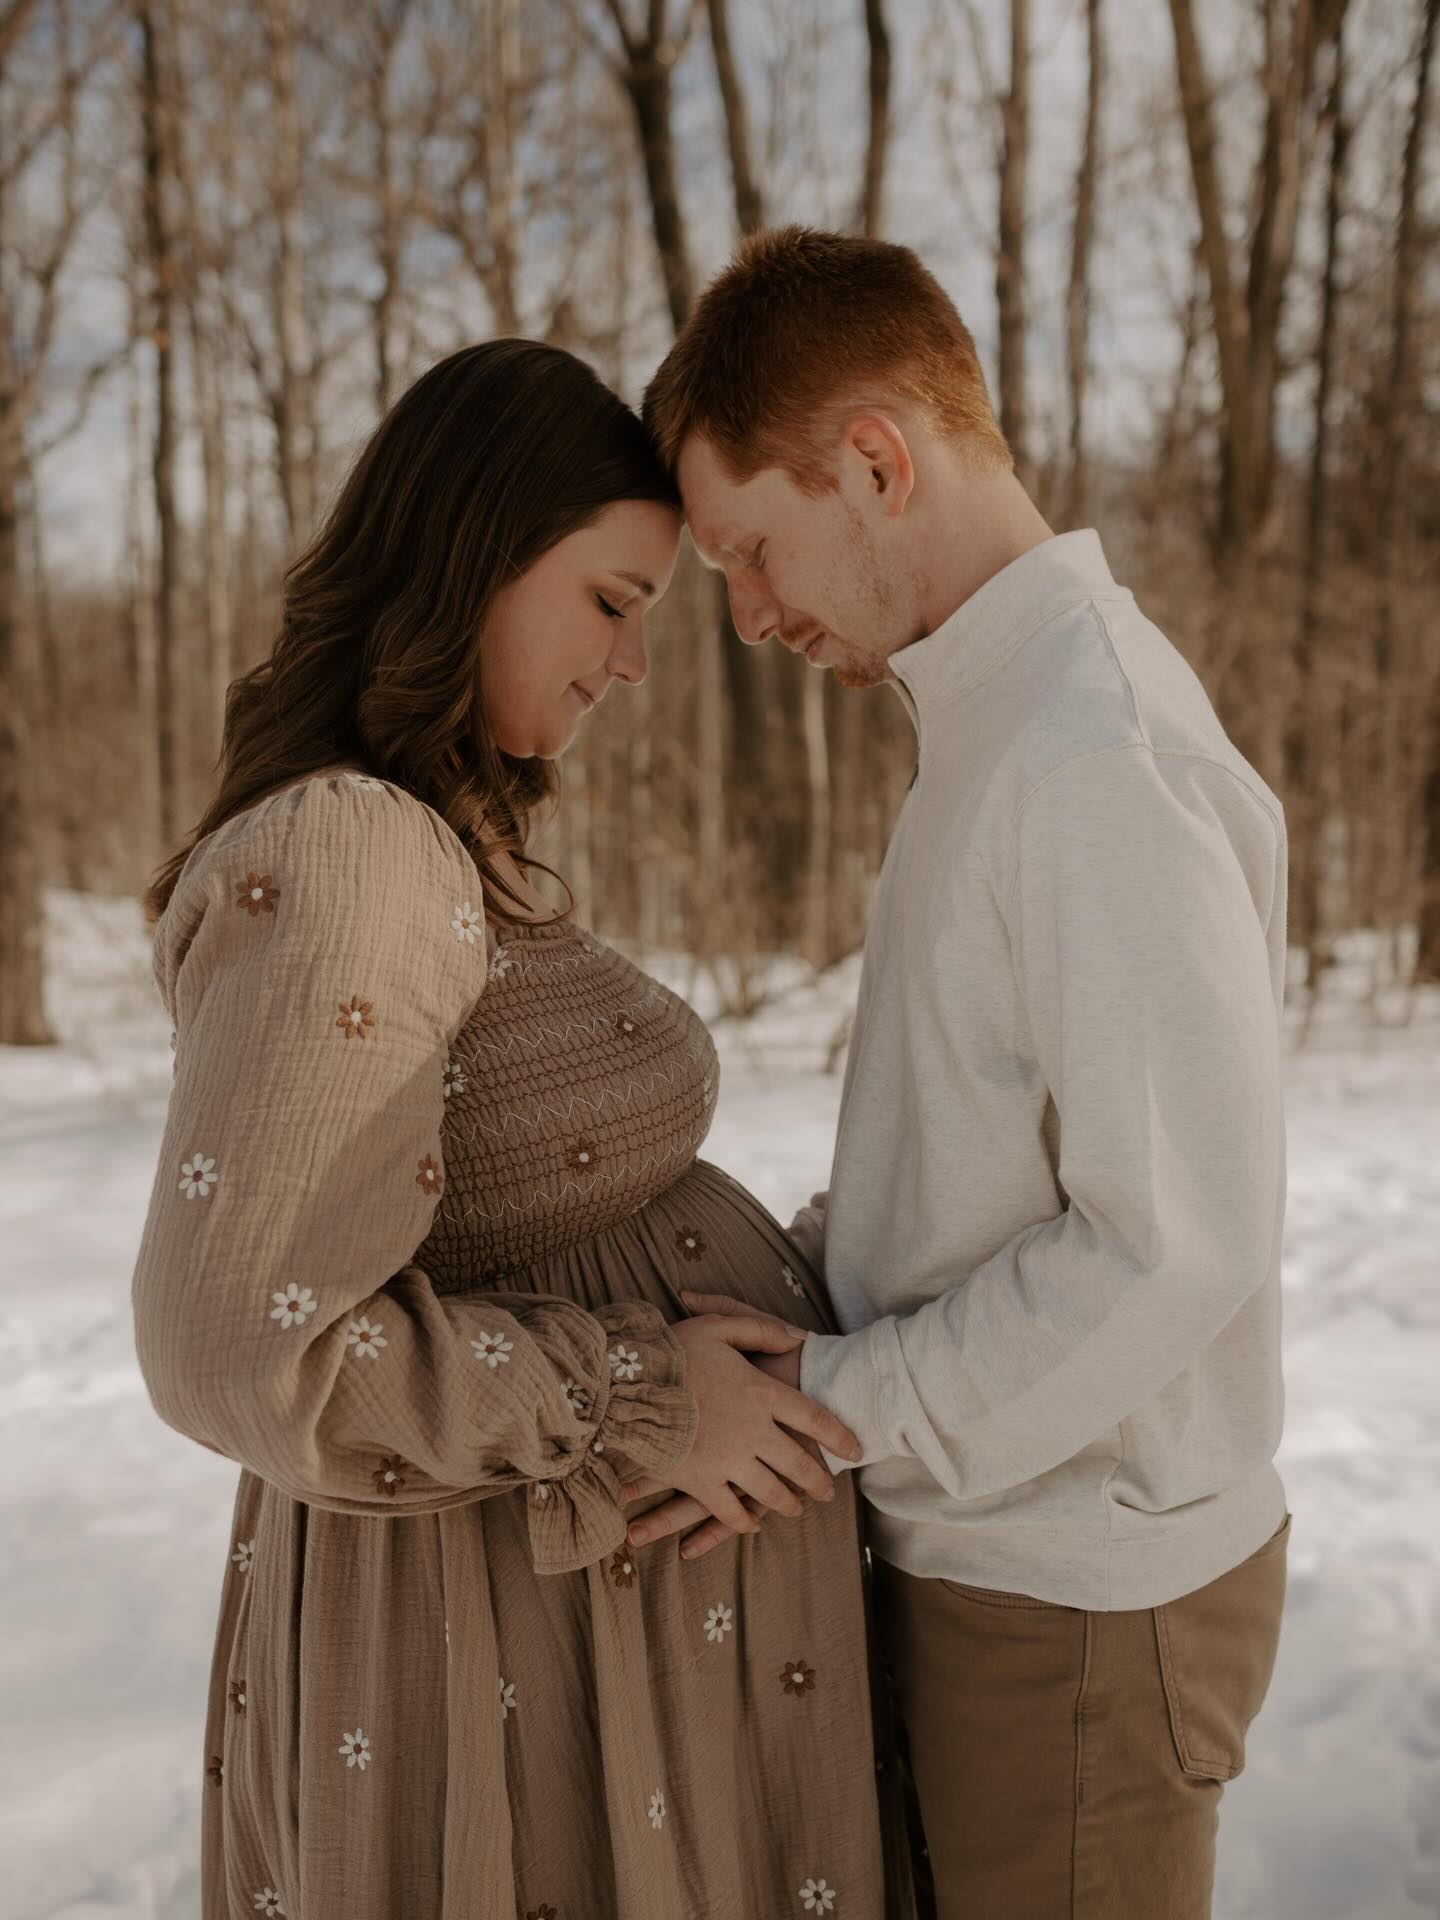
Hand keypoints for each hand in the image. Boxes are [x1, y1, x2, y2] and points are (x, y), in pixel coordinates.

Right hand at [624, 1291, 850, 1555]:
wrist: (628, 1382)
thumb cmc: (674, 1350)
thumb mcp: (720, 1326)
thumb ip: (761, 1329)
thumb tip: (796, 1337)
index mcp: (762, 1392)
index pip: (815, 1418)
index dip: (839, 1436)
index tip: (855, 1450)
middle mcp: (753, 1431)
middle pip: (799, 1464)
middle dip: (818, 1481)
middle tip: (828, 1492)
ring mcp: (729, 1460)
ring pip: (771, 1493)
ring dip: (787, 1504)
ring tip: (794, 1509)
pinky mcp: (701, 1482)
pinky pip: (731, 1511)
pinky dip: (743, 1521)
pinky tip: (750, 1524)